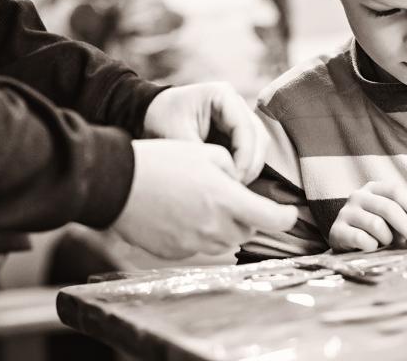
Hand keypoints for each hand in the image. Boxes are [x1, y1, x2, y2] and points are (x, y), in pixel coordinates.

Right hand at [112, 139, 297, 258]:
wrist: (118, 184)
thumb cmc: (161, 162)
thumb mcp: (203, 153)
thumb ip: (230, 169)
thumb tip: (237, 183)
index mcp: (226, 199)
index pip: (270, 218)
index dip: (284, 217)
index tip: (288, 214)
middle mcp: (214, 227)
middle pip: (247, 231)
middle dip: (246, 217)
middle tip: (232, 199)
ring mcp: (194, 244)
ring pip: (224, 242)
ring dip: (223, 227)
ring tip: (202, 204)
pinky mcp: (175, 253)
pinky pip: (198, 247)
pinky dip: (198, 234)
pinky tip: (181, 215)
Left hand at [142, 82, 267, 183]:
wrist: (151, 114)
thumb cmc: (161, 119)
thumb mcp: (176, 136)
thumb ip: (200, 156)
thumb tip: (224, 180)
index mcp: (223, 95)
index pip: (246, 128)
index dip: (245, 157)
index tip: (234, 180)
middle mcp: (236, 104)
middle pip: (259, 137)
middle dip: (250, 165)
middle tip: (235, 188)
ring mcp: (238, 117)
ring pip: (258, 146)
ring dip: (250, 168)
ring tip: (233, 186)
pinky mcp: (235, 132)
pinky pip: (249, 151)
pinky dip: (244, 167)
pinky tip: (231, 181)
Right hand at [328, 181, 406, 251]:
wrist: (346, 242)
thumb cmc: (375, 226)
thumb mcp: (393, 214)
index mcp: (373, 188)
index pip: (395, 190)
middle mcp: (358, 196)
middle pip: (388, 208)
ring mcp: (345, 212)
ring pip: (376, 225)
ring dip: (388, 238)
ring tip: (386, 242)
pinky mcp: (337, 230)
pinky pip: (362, 239)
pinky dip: (373, 246)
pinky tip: (372, 247)